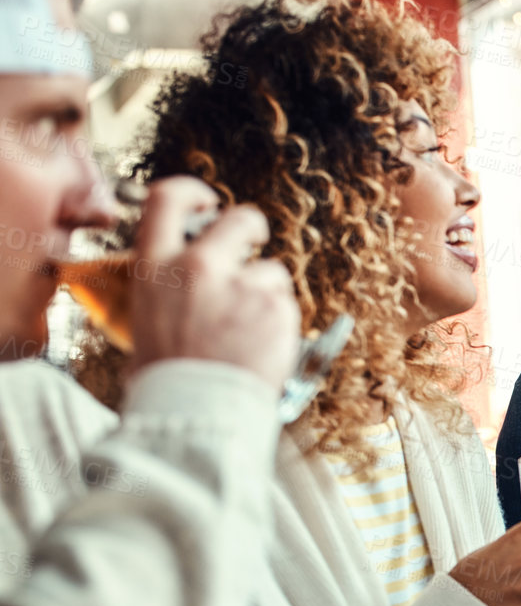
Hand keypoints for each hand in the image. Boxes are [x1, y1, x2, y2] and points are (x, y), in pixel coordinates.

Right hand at [129, 176, 300, 389]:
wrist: (198, 413)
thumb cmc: (170, 377)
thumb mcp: (149, 319)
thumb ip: (170, 287)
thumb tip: (186, 275)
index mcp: (156, 267)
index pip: (168, 200)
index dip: (192, 192)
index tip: (207, 201)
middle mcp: (198, 266)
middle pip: (240, 220)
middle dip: (251, 228)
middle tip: (255, 242)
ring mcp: (241, 285)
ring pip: (271, 271)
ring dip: (266, 294)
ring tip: (248, 332)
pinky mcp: (276, 307)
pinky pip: (286, 303)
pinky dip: (280, 321)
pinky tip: (262, 345)